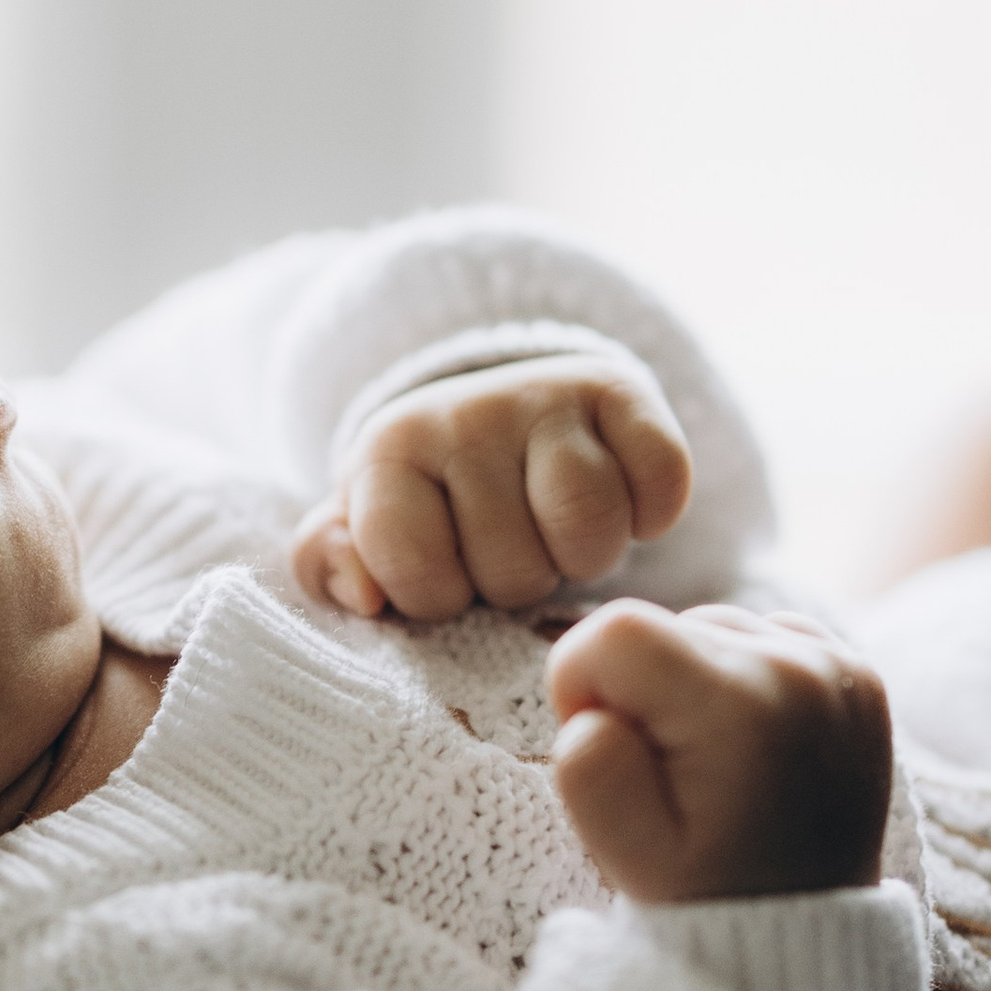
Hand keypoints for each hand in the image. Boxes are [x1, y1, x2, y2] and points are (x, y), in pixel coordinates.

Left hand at [293, 353, 692, 619]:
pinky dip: (652, 515)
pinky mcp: (623, 394)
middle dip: (513, 581)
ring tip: (557, 534)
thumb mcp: (364, 531)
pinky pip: (660, 483)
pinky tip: (620, 506)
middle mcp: (466, 413)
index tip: (438, 571)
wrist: (505, 414)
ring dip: (583, 557)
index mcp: (390, 450)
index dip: (436, 597)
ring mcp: (548, 397)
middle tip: (506, 548)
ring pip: (589, 528)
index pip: (417, 574)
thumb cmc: (433, 503)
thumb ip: (331, 564)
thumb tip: (364, 593)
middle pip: (513, 567)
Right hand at [547, 603, 891, 904]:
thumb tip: (596, 709)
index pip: (614, 631)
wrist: (806, 938)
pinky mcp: (858, 673)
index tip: (613, 756)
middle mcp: (803, 668)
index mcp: (742, 707)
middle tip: (669, 776)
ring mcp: (841, 666)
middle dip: (638, 691)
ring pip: (711, 626)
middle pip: (663, 623)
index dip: (582, 688)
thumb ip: (589, 771)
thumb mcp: (628, 855)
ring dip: (688, 683)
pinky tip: (747, 745)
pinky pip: (764, 637)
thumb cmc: (709, 896)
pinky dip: (739, 678)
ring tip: (712, 765)